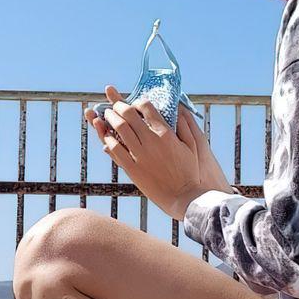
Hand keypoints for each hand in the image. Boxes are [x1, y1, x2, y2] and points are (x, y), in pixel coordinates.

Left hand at [89, 86, 230, 220]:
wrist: (182, 196)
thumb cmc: (189, 171)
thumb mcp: (192, 145)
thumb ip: (185, 125)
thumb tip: (179, 108)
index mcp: (165, 133)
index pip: (146, 107)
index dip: (138, 101)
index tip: (136, 104)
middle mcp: (150, 141)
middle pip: (128, 114)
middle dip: (118, 105)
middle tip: (114, 105)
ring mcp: (139, 155)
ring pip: (118, 129)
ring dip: (110, 118)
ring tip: (106, 115)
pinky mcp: (131, 168)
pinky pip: (115, 149)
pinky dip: (108, 139)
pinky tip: (106, 135)